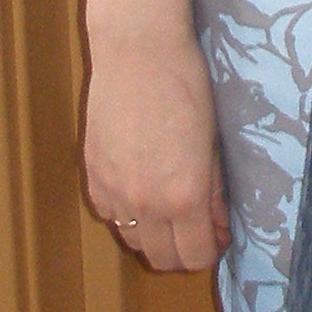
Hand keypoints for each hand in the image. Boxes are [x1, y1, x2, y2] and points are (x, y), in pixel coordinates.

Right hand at [84, 28, 228, 272]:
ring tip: (168, 209)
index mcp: (184, 197)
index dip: (211, 251)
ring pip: (133, 241)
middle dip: (184, 251)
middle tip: (196, 227)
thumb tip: (219, 225)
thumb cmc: (186, 87)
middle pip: (163, 259)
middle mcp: (145, 203)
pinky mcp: (92, 174)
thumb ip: (215, 192)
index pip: (196, 256)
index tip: (218, 234)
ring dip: (153, 235)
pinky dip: (125, 213)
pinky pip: (109, 214)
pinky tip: (139, 188)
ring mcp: (113, 191)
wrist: (138, 52)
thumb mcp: (212, 143)